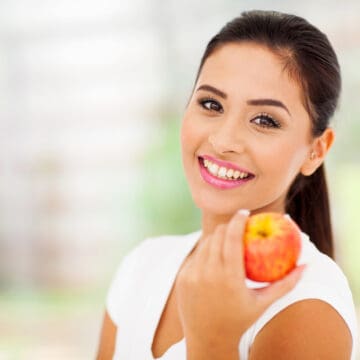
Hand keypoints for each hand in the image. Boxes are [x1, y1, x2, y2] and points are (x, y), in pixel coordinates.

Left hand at [176, 210, 305, 352]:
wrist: (208, 339)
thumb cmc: (239, 320)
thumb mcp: (263, 303)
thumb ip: (285, 284)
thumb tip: (306, 265)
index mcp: (229, 278)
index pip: (232, 237)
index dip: (238, 220)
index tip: (244, 212)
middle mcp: (208, 273)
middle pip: (217, 235)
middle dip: (228, 226)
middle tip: (237, 224)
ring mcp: (192, 275)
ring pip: (205, 243)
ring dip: (217, 236)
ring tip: (227, 238)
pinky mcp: (183, 277)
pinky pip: (196, 255)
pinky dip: (206, 251)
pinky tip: (215, 257)